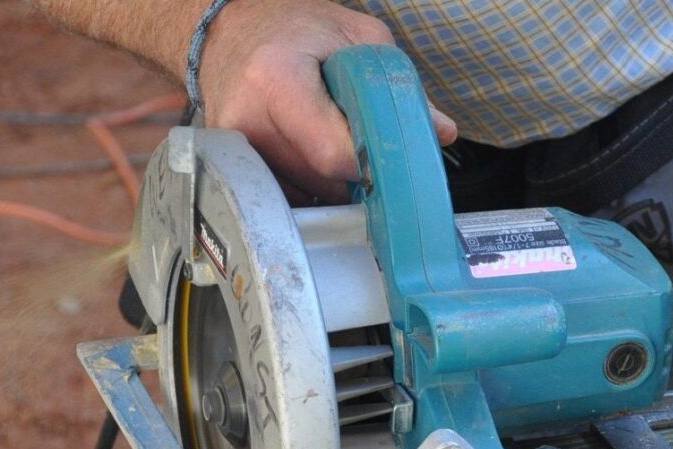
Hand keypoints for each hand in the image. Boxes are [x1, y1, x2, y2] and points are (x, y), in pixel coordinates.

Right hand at [196, 0, 456, 201]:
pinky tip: (309, 153)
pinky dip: (309, 184)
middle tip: (363, 140)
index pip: (334, 154)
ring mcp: (234, 146)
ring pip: (306, 194)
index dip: (370, 162)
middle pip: (322, 180)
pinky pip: (285, 195)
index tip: (387, 155)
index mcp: (277, 78)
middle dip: (356, 171)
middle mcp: (247, 118)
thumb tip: (442, 132)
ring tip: (331, 137)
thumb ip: (399, 86)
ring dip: (332, 180)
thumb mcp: (355, 37)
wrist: (231, 30)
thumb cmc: (297, 29)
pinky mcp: (230, 166)